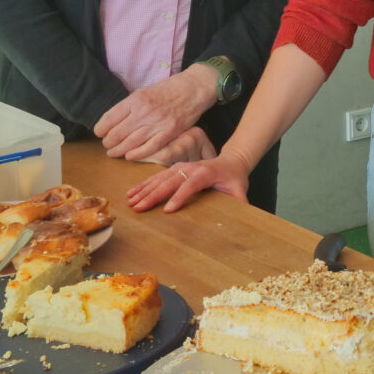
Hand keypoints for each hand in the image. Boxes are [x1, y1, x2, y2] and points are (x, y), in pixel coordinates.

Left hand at [96, 66, 215, 159]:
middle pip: (116, 135)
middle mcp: (144, 112)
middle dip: (107, 143)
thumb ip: (129, 106)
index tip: (100, 133)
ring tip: (114, 152)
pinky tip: (130, 156)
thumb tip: (113, 121)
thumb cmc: (169, 89)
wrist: (194, 88)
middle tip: (107, 145)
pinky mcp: (169, 132)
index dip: (100, 130)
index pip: (108, 119)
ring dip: (118, 151)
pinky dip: (136, 154)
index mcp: (135, 100)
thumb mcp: (144, 91)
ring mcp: (157, 123)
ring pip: (129, 143)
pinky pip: (149, 148)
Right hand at [127, 152, 250, 212]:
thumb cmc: (234, 177)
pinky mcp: (174, 169)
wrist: (231, 162)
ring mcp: (180, 167)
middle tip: (139, 208)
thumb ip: (239, 199)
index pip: (190, 185)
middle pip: (169, 182)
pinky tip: (132, 193)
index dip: (179, 197)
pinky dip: (143, 185)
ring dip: (144, 190)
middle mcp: (190, 168)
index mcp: (205, 173)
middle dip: (153, 196)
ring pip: (159, 179)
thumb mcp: (239, 188)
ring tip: (131, 202)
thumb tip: (242, 211)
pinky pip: (156, 177)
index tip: (168, 210)